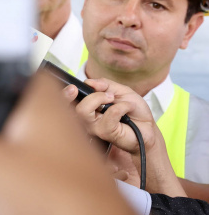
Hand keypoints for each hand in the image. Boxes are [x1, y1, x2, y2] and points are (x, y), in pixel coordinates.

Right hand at [71, 78, 182, 195]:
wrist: (148, 126)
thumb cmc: (135, 111)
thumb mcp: (121, 91)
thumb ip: (105, 84)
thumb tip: (89, 82)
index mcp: (89, 106)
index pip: (68, 102)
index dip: (65, 95)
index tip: (73, 88)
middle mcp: (88, 118)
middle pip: (74, 107)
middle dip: (84, 96)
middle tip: (100, 92)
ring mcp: (95, 127)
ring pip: (84, 111)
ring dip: (101, 98)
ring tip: (115, 99)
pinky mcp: (105, 133)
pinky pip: (108, 115)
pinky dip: (121, 106)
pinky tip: (127, 108)